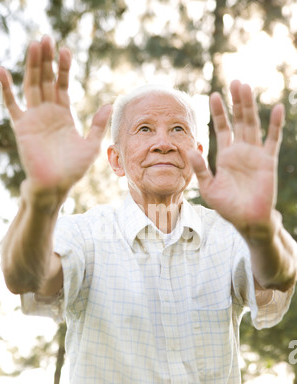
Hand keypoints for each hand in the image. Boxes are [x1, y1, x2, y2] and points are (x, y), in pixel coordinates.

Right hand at [0, 36, 111, 196]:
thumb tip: (110, 103)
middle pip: (46, 80)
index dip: (63, 68)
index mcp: (63, 114)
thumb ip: (98, 125)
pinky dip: (6, 88)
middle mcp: (48, 112)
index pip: (62, 85)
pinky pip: (11, 104)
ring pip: (32, 86)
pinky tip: (2, 70)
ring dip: (32, 66)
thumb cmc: (73, 169)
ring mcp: (34, 118)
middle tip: (46, 38)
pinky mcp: (22, 126)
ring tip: (34, 45)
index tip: (66, 50)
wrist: (55, 185)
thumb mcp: (91, 145)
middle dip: (46, 60)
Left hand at [189, 80, 283, 234]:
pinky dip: (275, 125)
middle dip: (236, 102)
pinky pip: (272, 140)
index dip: (219, 112)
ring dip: (249, 107)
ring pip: (252, 124)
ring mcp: (255, 154)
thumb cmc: (228, 206)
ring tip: (246, 87)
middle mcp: (241, 151)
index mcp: (226, 155)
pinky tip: (275, 108)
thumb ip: (201, 169)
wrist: (247, 220)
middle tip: (234, 81)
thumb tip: (189, 150)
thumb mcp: (209, 188)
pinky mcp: (267, 161)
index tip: (213, 95)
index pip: (222, 128)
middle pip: (239, 121)